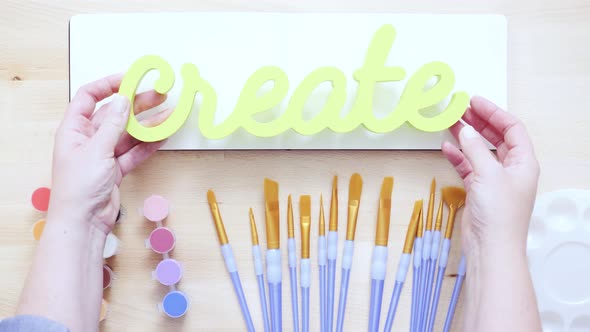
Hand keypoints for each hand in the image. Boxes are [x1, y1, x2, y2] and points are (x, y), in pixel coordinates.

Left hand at [48, 74, 171, 234]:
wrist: (83, 222)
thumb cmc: (79, 187)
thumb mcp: (97, 150)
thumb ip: (113, 124)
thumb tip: (123, 99)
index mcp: (74, 129)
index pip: (89, 97)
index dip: (108, 85)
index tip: (130, 79)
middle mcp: (88, 139)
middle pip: (114, 114)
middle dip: (137, 104)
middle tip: (160, 96)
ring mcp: (103, 154)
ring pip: (128, 133)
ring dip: (148, 124)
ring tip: (169, 115)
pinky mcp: (116, 169)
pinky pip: (134, 151)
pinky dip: (148, 144)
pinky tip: (163, 136)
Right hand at [442, 96, 539, 253]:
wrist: (491, 247)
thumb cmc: (499, 215)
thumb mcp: (488, 174)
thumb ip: (476, 149)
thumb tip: (465, 131)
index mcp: (523, 162)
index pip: (511, 128)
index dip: (494, 113)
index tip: (475, 102)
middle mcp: (511, 169)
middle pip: (496, 137)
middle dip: (479, 123)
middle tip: (461, 109)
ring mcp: (494, 180)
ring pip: (480, 151)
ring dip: (466, 137)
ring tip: (450, 123)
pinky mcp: (479, 190)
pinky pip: (468, 166)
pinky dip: (458, 156)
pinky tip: (447, 148)